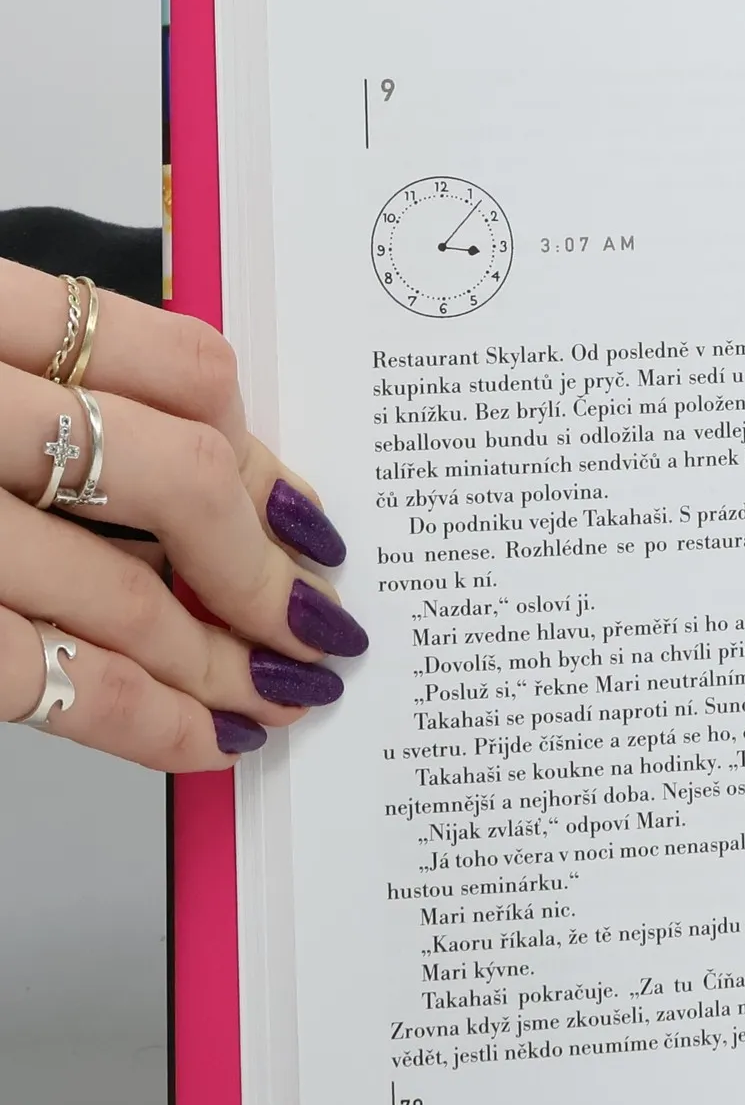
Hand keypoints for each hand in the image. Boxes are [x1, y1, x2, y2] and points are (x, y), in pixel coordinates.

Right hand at [0, 260, 365, 770]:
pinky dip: (151, 723)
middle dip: (271, 574)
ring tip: (283, 696)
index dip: (270, 454)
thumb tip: (222, 451)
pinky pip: (61, 679)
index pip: (184, 362)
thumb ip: (66, 374)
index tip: (313, 522)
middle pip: (184, 480)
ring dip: (230, 662)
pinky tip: (210, 741)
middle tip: (323, 625)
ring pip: (132, 595)